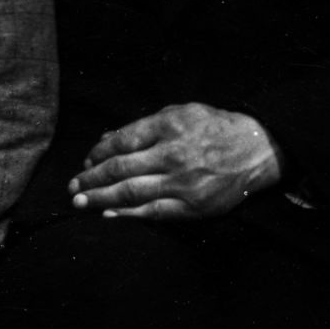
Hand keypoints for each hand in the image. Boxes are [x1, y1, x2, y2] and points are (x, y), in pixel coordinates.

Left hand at [74, 103, 281, 218]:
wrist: (258, 149)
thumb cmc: (216, 128)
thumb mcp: (181, 113)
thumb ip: (144, 126)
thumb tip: (107, 140)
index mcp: (170, 125)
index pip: (122, 141)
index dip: (98, 153)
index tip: (85, 161)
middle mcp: (174, 154)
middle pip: (120, 168)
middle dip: (91, 178)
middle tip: (72, 187)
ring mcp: (183, 182)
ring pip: (131, 192)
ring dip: (100, 198)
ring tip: (80, 202)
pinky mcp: (193, 206)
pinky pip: (154, 212)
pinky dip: (128, 215)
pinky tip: (109, 215)